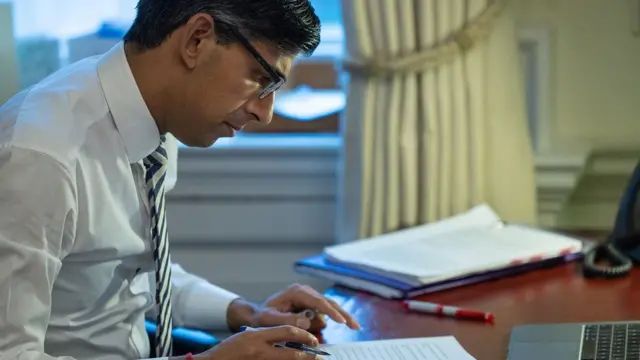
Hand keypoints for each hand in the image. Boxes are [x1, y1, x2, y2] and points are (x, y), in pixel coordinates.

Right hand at [192, 325, 321, 359]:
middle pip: (292, 354)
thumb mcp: (248, 335)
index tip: (312, 338)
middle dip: (308, 355)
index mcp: (257, 336)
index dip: (304, 335)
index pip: (288, 332)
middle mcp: (260, 351)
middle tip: (316, 354)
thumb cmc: (229, 349)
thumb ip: (267, 335)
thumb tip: (290, 338)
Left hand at [227, 283, 359, 332]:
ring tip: (352, 325)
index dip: (330, 311)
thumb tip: (307, 320)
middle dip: (342, 313)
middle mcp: (305, 291)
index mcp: (296, 292)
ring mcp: (308, 296)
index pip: (317, 301)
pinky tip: (342, 322)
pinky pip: (324, 309)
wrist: (258, 313)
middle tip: (355, 325)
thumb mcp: (270, 319)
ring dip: (340, 315)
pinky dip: (334, 316)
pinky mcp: (310, 302)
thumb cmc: (262, 316)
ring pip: (329, 305)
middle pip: (328, 302)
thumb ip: (288, 319)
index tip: (341, 321)